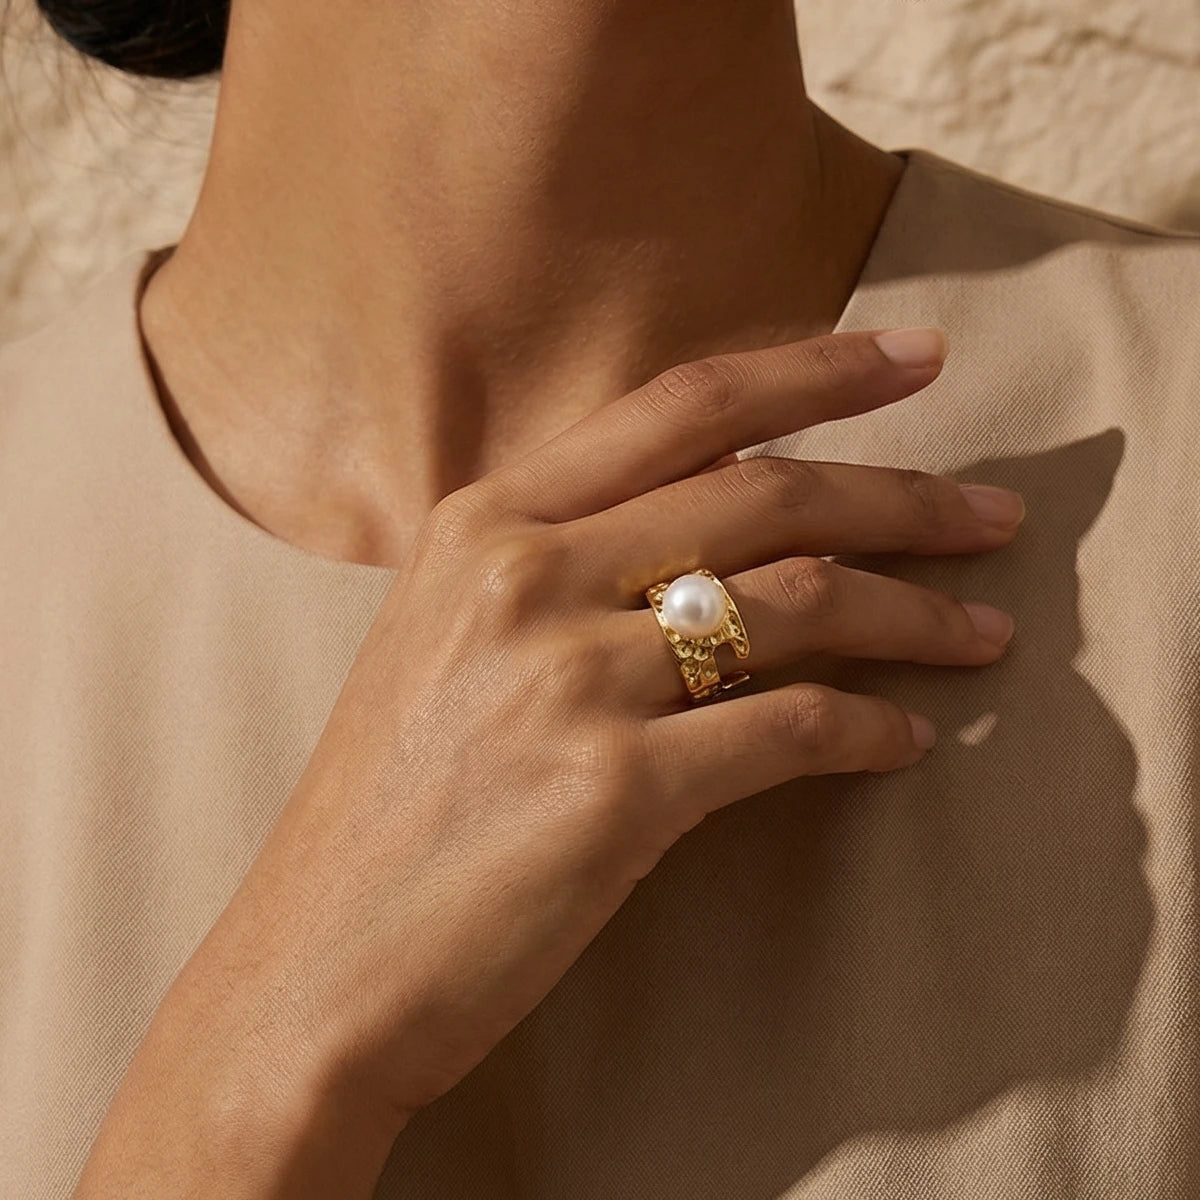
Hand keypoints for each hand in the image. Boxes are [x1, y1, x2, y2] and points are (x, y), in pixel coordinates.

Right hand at [75, 326, 1023, 1196]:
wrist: (319, 963)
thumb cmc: (391, 803)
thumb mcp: (449, 637)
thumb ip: (562, 563)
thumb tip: (714, 538)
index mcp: (486, 519)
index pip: (683, 405)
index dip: (816, 371)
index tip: (916, 357)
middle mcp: (526, 573)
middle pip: (767, 493)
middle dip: (906, 496)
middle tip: (997, 515)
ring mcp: (568, 676)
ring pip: (799, 602)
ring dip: (913, 615)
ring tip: (984, 633)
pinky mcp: (614, 788)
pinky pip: (788, 729)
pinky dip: (866, 730)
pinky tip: (905, 741)